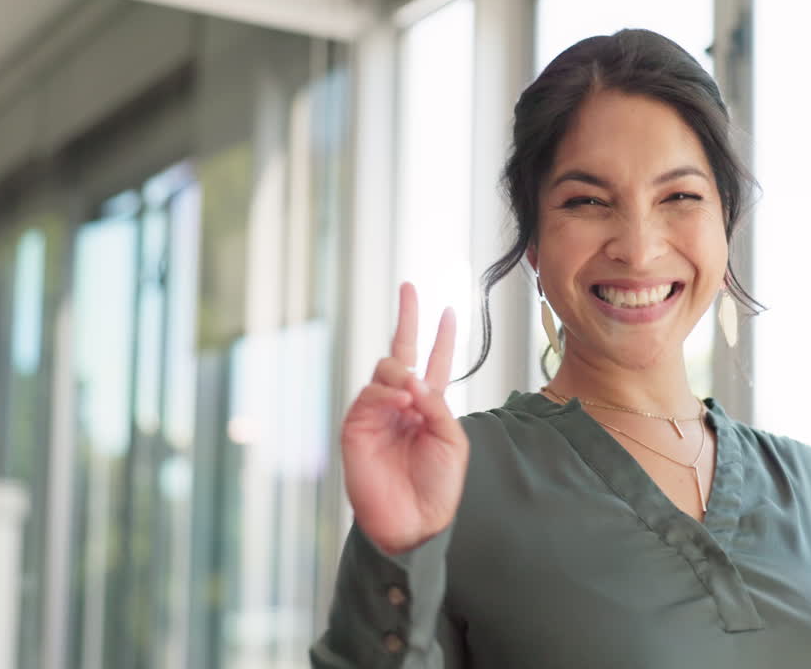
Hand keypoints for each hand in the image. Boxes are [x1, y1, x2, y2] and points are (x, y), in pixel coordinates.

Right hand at [341, 282, 468, 554]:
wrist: (414, 521)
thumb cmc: (439, 486)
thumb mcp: (452, 441)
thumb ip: (437, 406)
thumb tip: (413, 379)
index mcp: (430, 407)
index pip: (436, 363)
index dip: (443, 337)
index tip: (450, 310)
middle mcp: (403, 404)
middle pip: (404, 352)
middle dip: (407, 318)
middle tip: (409, 287)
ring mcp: (379, 412)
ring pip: (386, 370)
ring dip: (401, 372)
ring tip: (412, 391)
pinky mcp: (358, 426)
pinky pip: (370, 395)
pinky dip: (386, 393)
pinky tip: (400, 402)